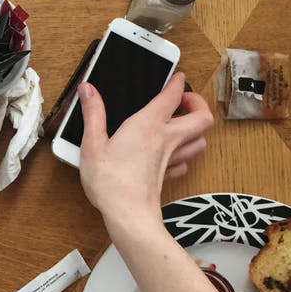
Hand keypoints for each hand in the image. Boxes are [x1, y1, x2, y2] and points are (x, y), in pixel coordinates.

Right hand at [76, 73, 212, 234]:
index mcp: (148, 125)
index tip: (176, 76)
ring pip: (201, 139)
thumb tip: (88, 89)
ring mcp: (172, 159)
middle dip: (197, 103)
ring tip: (181, 123)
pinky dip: (185, 152)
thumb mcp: (92, 144)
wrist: (128, 215)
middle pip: (202, 117)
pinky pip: (187, 161)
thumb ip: (93, 114)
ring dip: (196, 128)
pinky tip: (171, 153)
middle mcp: (167, 139)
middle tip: (183, 100)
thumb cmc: (110, 181)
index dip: (177, 82)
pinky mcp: (169, 176)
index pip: (173, 95)